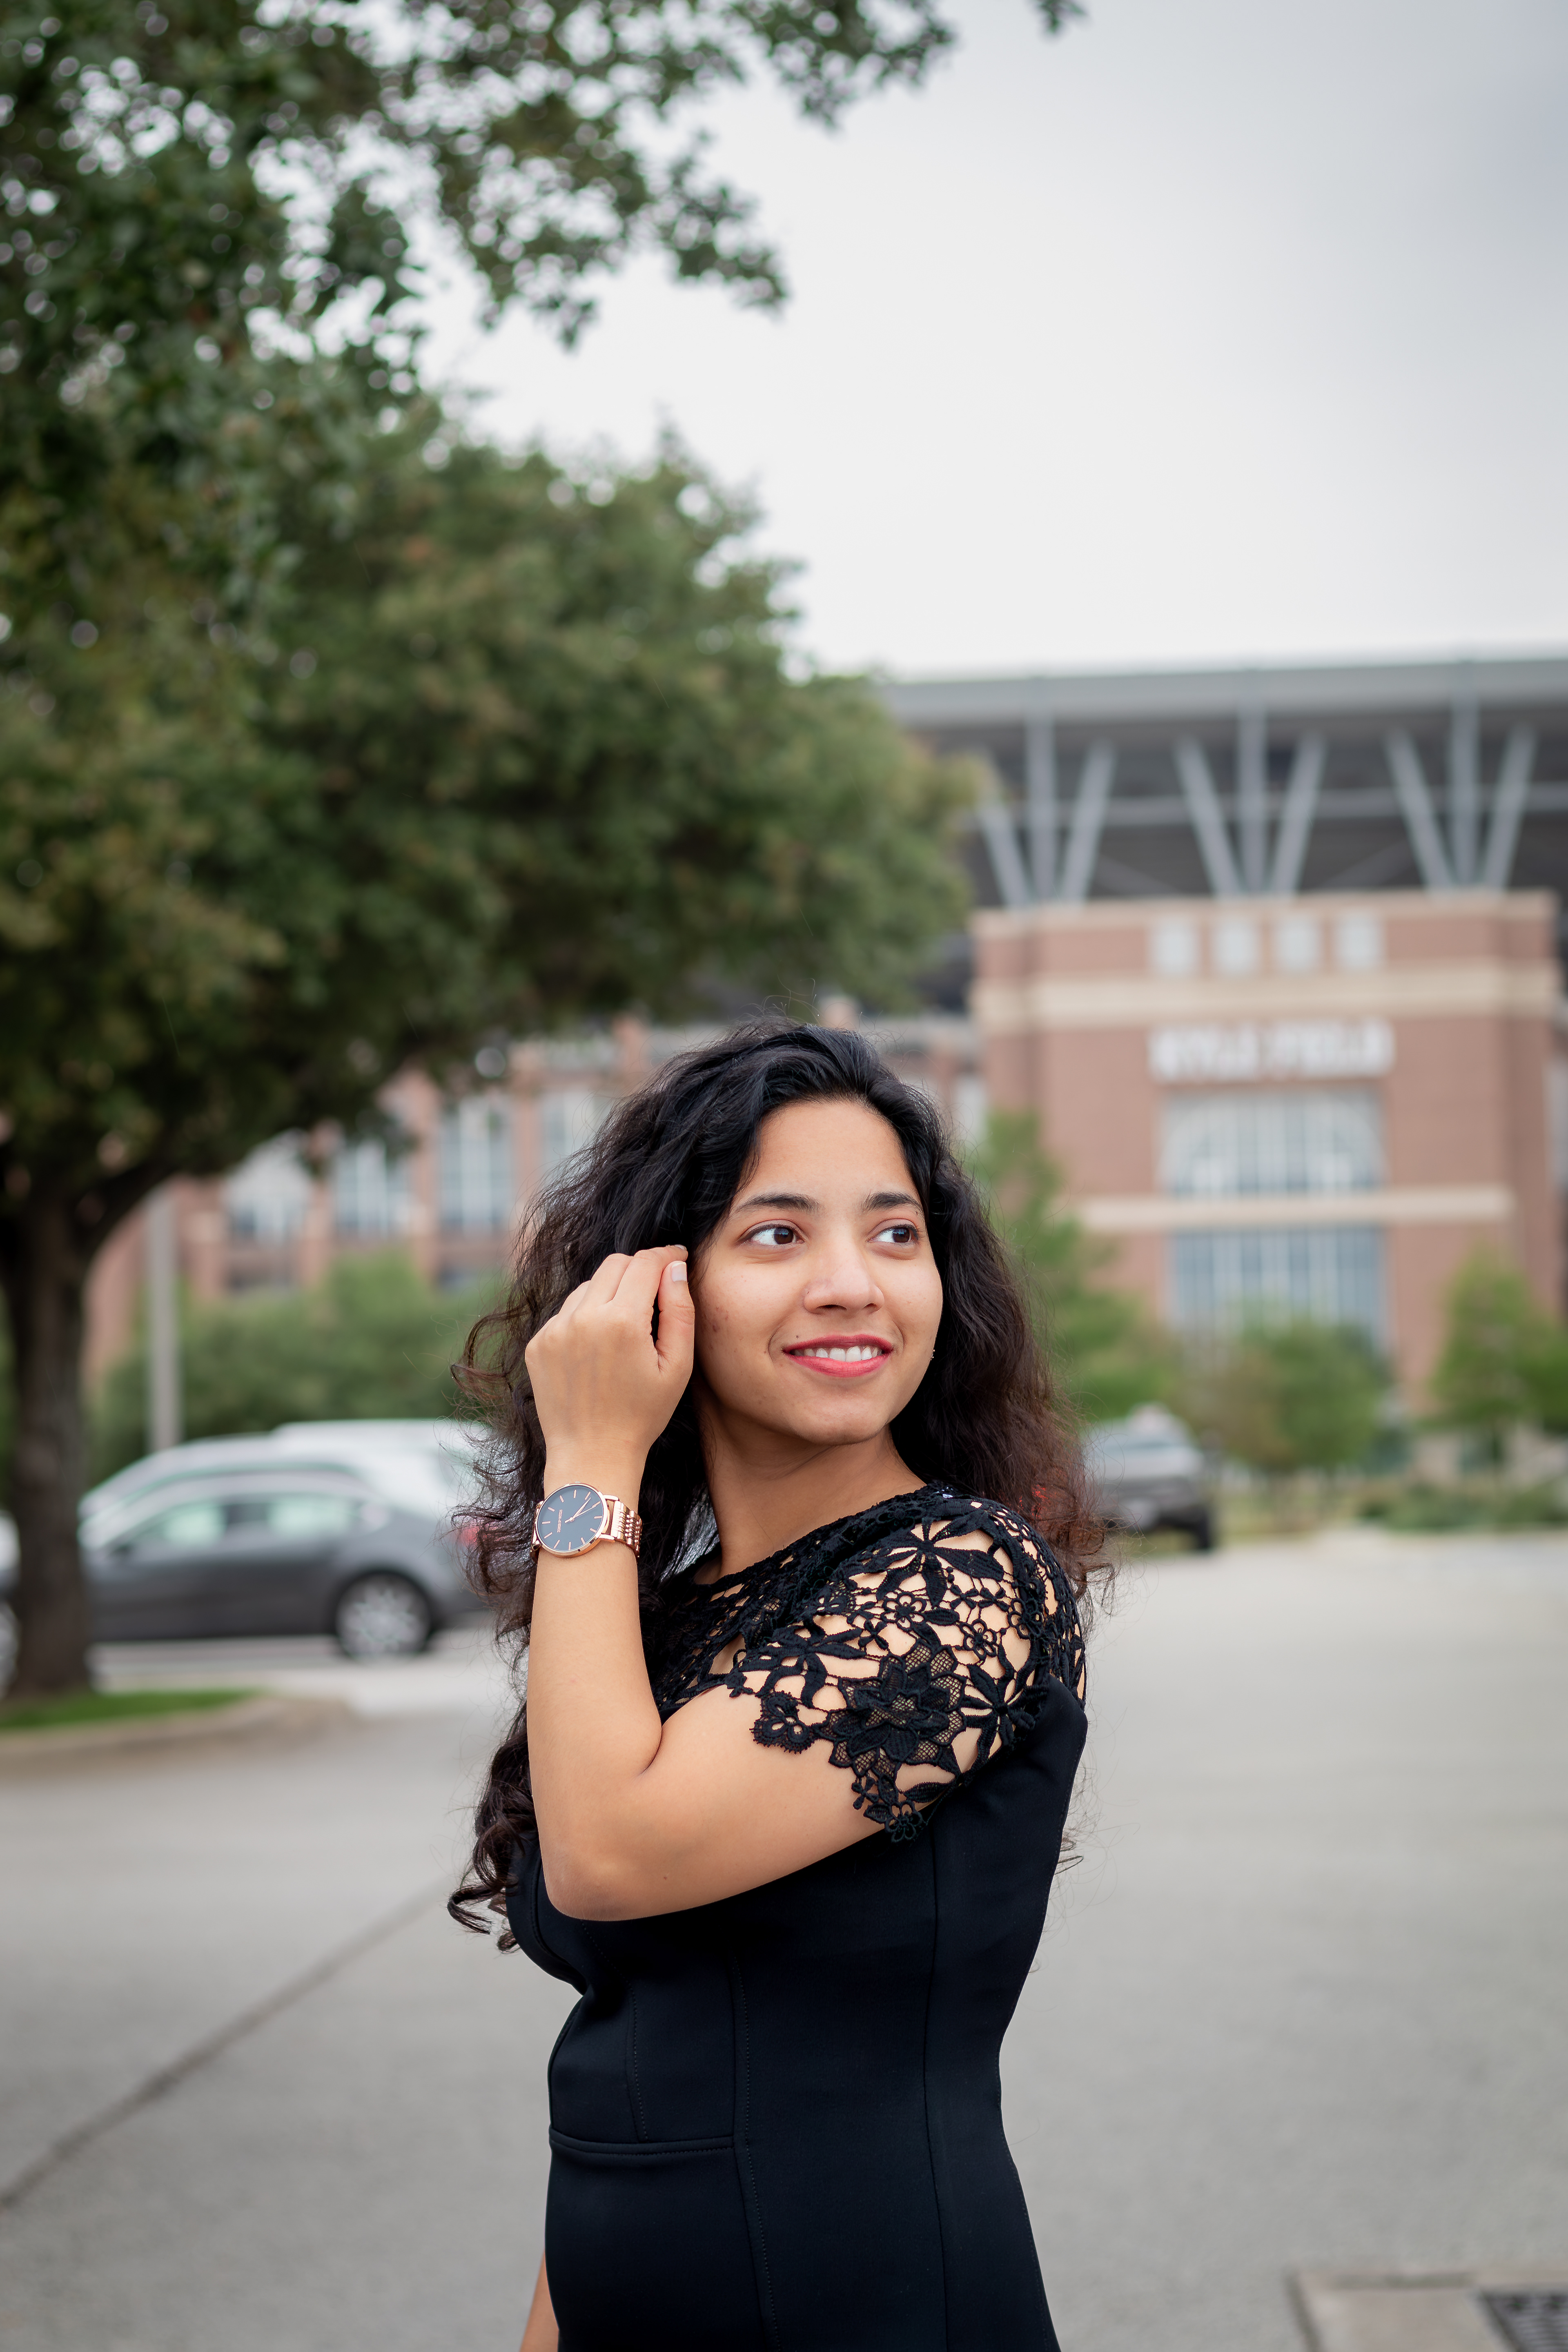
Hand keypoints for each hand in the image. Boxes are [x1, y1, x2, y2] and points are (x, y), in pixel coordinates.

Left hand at [526, 1247, 694, 1485]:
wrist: (592, 1456)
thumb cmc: (642, 1416)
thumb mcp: (677, 1367)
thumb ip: (680, 1311)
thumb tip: (674, 1267)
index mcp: (621, 1321)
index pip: (644, 1263)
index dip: (666, 1255)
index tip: (677, 1257)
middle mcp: (582, 1318)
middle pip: (614, 1264)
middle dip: (638, 1269)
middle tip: (655, 1289)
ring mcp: (554, 1330)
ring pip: (588, 1286)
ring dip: (610, 1294)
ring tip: (626, 1327)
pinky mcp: (537, 1344)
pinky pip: (566, 1312)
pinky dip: (585, 1317)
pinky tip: (599, 1348)